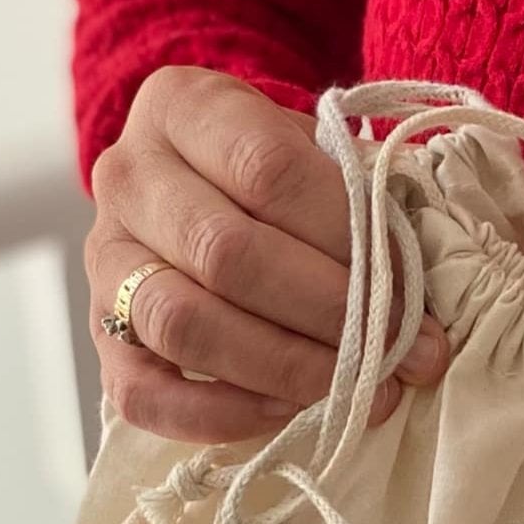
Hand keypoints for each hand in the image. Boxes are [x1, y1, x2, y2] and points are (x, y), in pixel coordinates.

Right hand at [87, 67, 448, 443]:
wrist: (209, 194)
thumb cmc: (287, 183)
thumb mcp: (324, 163)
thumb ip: (366, 215)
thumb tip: (420, 320)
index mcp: (183, 108)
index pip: (268, 171)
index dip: (348, 239)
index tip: (412, 293)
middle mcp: (128, 178)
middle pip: (227, 255)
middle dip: (331, 316)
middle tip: (402, 354)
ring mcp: (106, 261)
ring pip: (185, 324)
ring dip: (287, 369)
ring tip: (360, 391)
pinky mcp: (103, 338)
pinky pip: (145, 396)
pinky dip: (224, 415)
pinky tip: (291, 415)